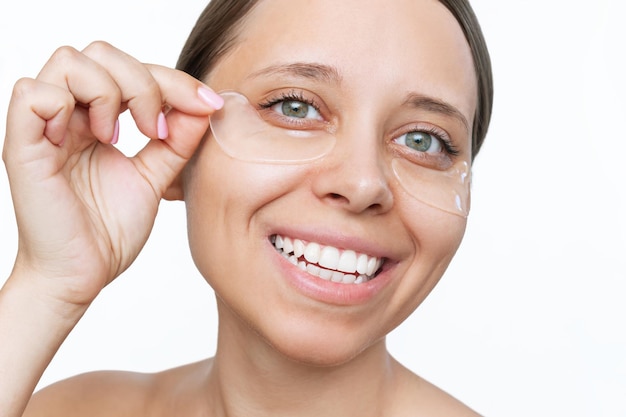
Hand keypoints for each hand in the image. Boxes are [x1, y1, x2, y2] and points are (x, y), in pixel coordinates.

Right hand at [2, 41, 220, 307]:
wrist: (82, 274)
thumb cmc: (109, 231)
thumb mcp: (154, 177)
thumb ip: (177, 141)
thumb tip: (205, 104)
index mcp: (96, 119)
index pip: (130, 68)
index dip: (172, 79)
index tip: (206, 105)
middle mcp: (69, 116)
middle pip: (101, 53)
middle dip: (143, 83)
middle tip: (156, 131)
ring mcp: (44, 128)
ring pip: (69, 62)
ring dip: (109, 94)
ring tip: (117, 139)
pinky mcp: (23, 146)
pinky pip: (32, 94)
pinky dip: (67, 107)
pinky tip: (89, 141)